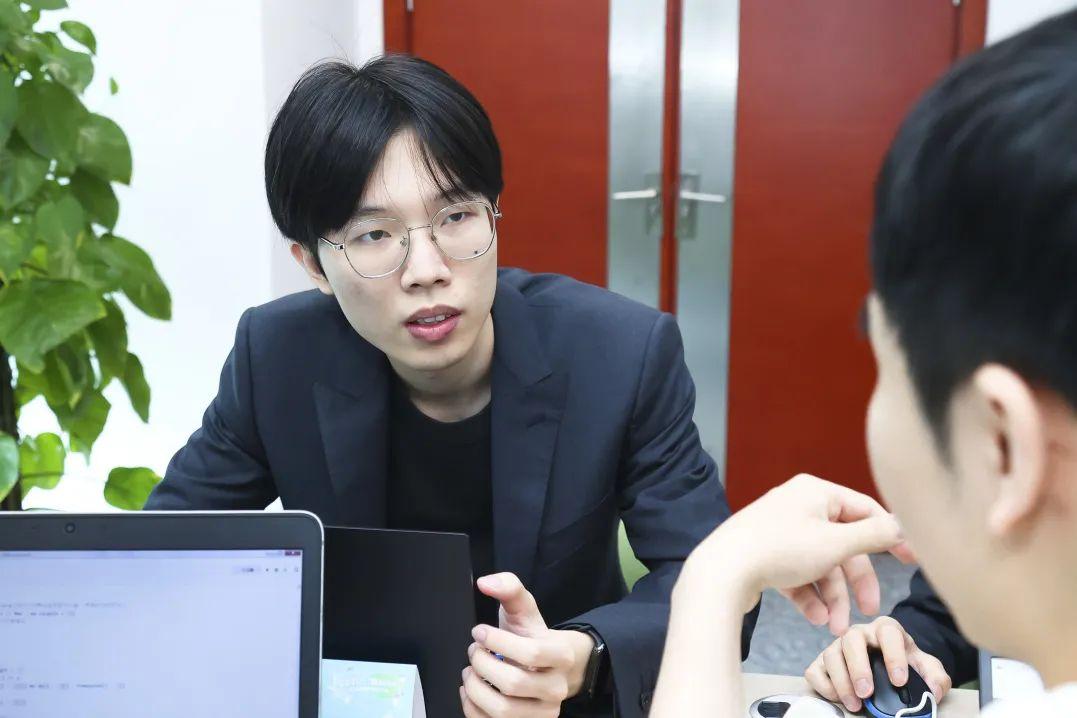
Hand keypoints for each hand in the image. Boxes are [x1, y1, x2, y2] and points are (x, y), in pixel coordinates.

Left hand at [460, 572, 594, 717]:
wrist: (547, 669)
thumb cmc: (532, 637)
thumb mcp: (524, 610)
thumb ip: (509, 588)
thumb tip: (485, 582)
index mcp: (561, 656)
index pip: (531, 653)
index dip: (497, 641)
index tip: (479, 631)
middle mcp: (556, 690)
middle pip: (512, 684)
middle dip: (482, 664)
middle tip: (474, 651)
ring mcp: (542, 714)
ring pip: (501, 711)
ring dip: (475, 687)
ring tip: (471, 671)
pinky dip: (472, 707)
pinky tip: (471, 689)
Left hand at [678, 474, 914, 632]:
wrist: (721, 572)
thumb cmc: (778, 550)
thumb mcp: (836, 543)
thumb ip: (874, 535)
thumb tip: (903, 526)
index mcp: (816, 492)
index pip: (865, 510)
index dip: (890, 537)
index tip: (911, 561)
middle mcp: (797, 506)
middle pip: (842, 544)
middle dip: (855, 582)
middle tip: (868, 611)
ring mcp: (779, 531)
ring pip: (820, 564)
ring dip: (831, 597)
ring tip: (834, 628)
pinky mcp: (764, 554)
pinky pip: (797, 574)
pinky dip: (808, 596)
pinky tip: (815, 619)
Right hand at [805, 616, 951, 712]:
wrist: (889, 664)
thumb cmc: (905, 664)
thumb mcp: (926, 667)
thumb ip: (935, 676)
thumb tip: (932, 691)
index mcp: (886, 629)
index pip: (888, 633)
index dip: (893, 656)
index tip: (899, 681)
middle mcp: (859, 633)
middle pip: (851, 639)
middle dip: (858, 667)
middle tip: (867, 692)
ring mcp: (838, 646)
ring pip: (831, 655)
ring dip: (841, 681)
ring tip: (855, 704)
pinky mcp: (822, 661)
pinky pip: (815, 670)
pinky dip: (824, 685)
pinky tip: (838, 698)